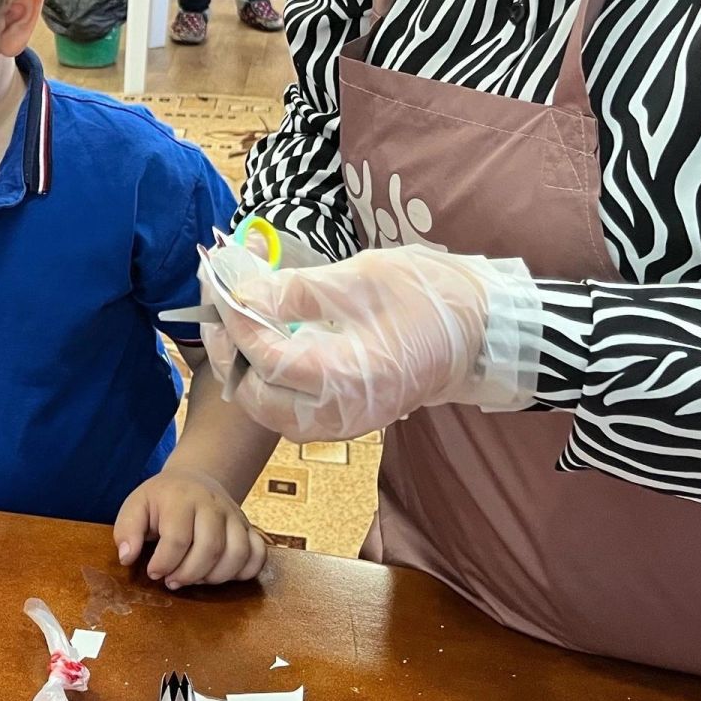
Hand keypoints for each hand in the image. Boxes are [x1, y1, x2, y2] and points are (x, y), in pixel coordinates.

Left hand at [113, 467, 266, 587]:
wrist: (195, 479)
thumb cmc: (162, 499)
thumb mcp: (136, 506)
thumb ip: (126, 530)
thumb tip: (127, 557)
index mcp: (181, 498)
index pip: (177, 538)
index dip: (164, 563)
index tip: (153, 572)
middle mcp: (212, 504)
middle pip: (211, 548)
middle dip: (189, 574)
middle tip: (172, 581)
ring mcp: (234, 516)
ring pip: (238, 553)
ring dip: (216, 577)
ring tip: (196, 578)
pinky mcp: (248, 527)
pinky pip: (258, 554)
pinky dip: (245, 571)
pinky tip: (222, 574)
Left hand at [214, 246, 538, 441]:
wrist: (482, 331)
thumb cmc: (428, 296)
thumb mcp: (360, 278)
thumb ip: (297, 291)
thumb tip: (243, 295)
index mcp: (350, 377)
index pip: (269, 359)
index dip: (238, 324)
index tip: (222, 289)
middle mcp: (344, 413)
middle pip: (260, 399)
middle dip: (230, 355)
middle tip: (218, 312)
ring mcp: (347, 422)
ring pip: (272, 413)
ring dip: (245, 373)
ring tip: (234, 328)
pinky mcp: (349, 417)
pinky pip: (293, 412)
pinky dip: (268, 383)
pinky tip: (263, 346)